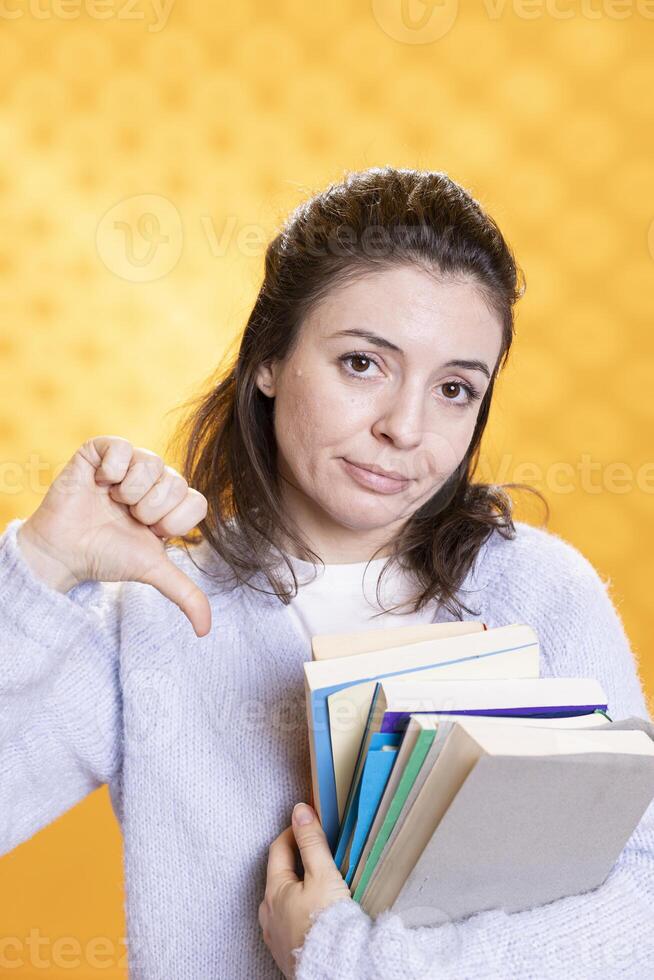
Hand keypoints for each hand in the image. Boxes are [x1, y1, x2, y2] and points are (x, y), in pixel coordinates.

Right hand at [17, 435, 210, 636]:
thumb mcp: (152, 571)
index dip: (172, 522)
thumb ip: (185, 594)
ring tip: (111, 502)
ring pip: (152, 463)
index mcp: (171, 504)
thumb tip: (205, 632)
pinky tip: (99, 484)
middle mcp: (155, 480)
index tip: (150, 532)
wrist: (63, 550)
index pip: (196, 501)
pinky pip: (123, 446)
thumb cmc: (106, 557)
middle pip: (176, 482)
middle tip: (127, 518)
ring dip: (129, 492)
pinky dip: (112, 470)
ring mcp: (129, 463)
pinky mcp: (102, 449)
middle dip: (148, 510)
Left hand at [259, 802, 352, 978]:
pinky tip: (315, 915)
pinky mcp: (286, 953)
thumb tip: (300, 811)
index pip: (278, 850)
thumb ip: (311, 842)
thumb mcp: (323, 874)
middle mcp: (268, 914)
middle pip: (278, 877)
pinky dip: (299, 913)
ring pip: (282, 902)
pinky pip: (288, 924)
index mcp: (274, 891)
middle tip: (316, 854)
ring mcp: (275, 936)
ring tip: (318, 886)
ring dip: (296, 890)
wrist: (336, 971)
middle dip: (295, 862)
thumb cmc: (329, 924)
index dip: (293, 833)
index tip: (308, 825)